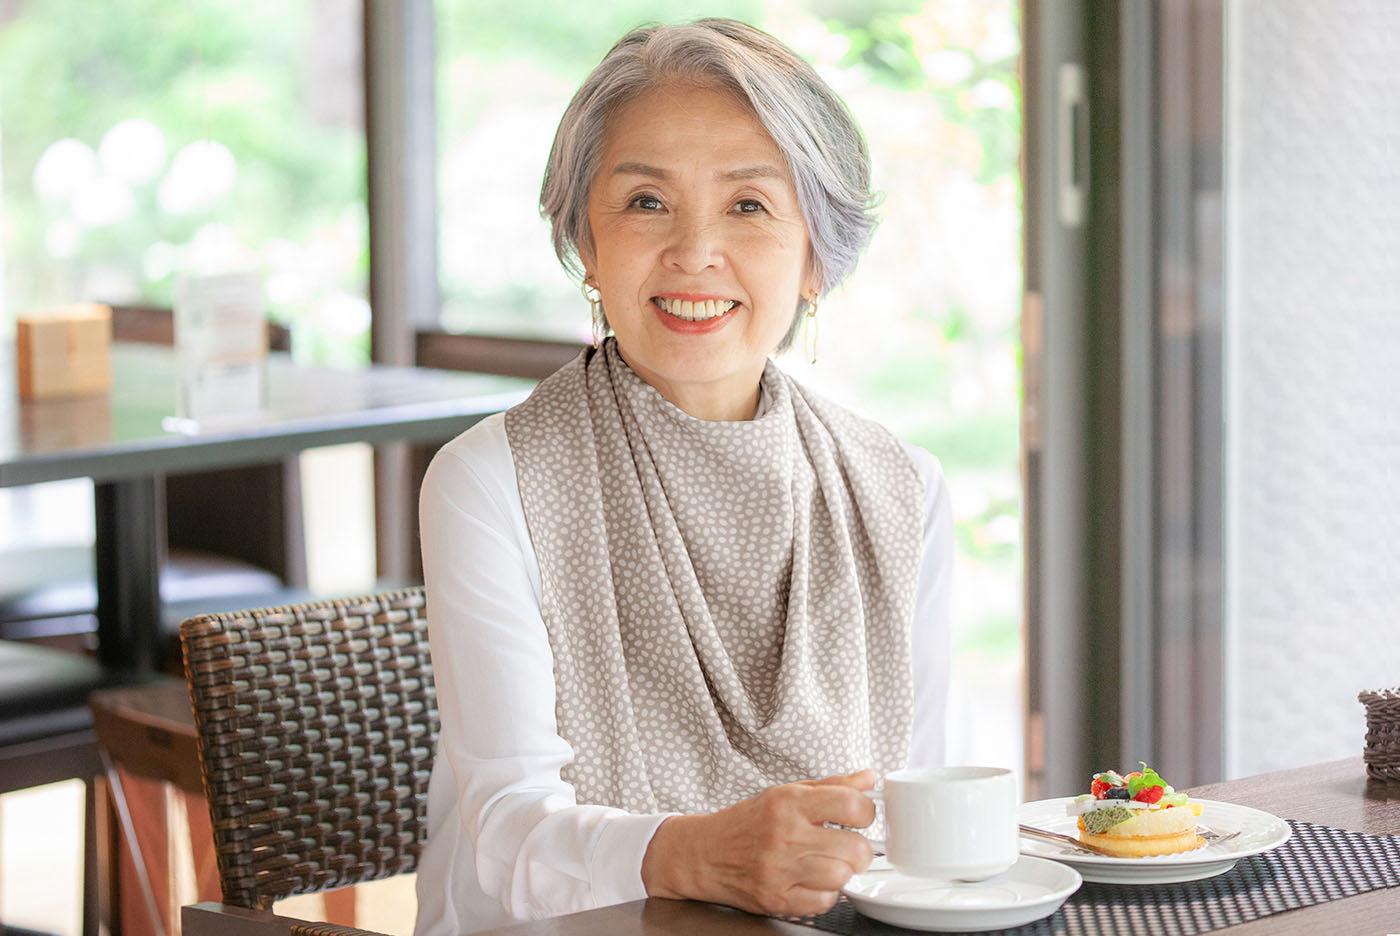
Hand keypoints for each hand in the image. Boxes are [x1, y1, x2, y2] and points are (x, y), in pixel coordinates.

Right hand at [641, 769, 876, 917]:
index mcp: (789, 802)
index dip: (866, 812)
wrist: (704, 854)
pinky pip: (824, 902)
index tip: (860, 817)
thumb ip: (831, 787)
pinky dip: (825, 894)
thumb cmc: (746, 823)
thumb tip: (869, 779)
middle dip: (859, 848)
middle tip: (848, 846)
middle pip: (855, 848)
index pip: (852, 805)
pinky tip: (813, 881)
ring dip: (841, 872)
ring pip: (842, 877)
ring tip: (829, 864)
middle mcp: (784, 835)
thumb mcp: (785, 793)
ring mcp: (779, 869)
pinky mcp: (776, 898)